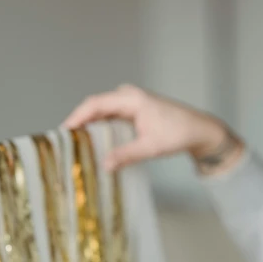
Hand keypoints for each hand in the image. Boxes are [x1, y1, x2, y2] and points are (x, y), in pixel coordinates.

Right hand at [64, 84, 242, 170]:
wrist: (199, 130)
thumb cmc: (178, 133)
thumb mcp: (151, 147)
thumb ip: (126, 155)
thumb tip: (104, 165)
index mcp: (131, 98)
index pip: (95, 104)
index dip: (76, 117)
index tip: (63, 132)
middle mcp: (128, 96)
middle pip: (95, 106)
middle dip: (79, 122)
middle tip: (64, 142)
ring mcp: (130, 102)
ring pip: (101, 111)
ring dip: (88, 125)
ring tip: (74, 142)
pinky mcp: (133, 110)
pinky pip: (110, 116)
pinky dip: (99, 126)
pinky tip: (93, 140)